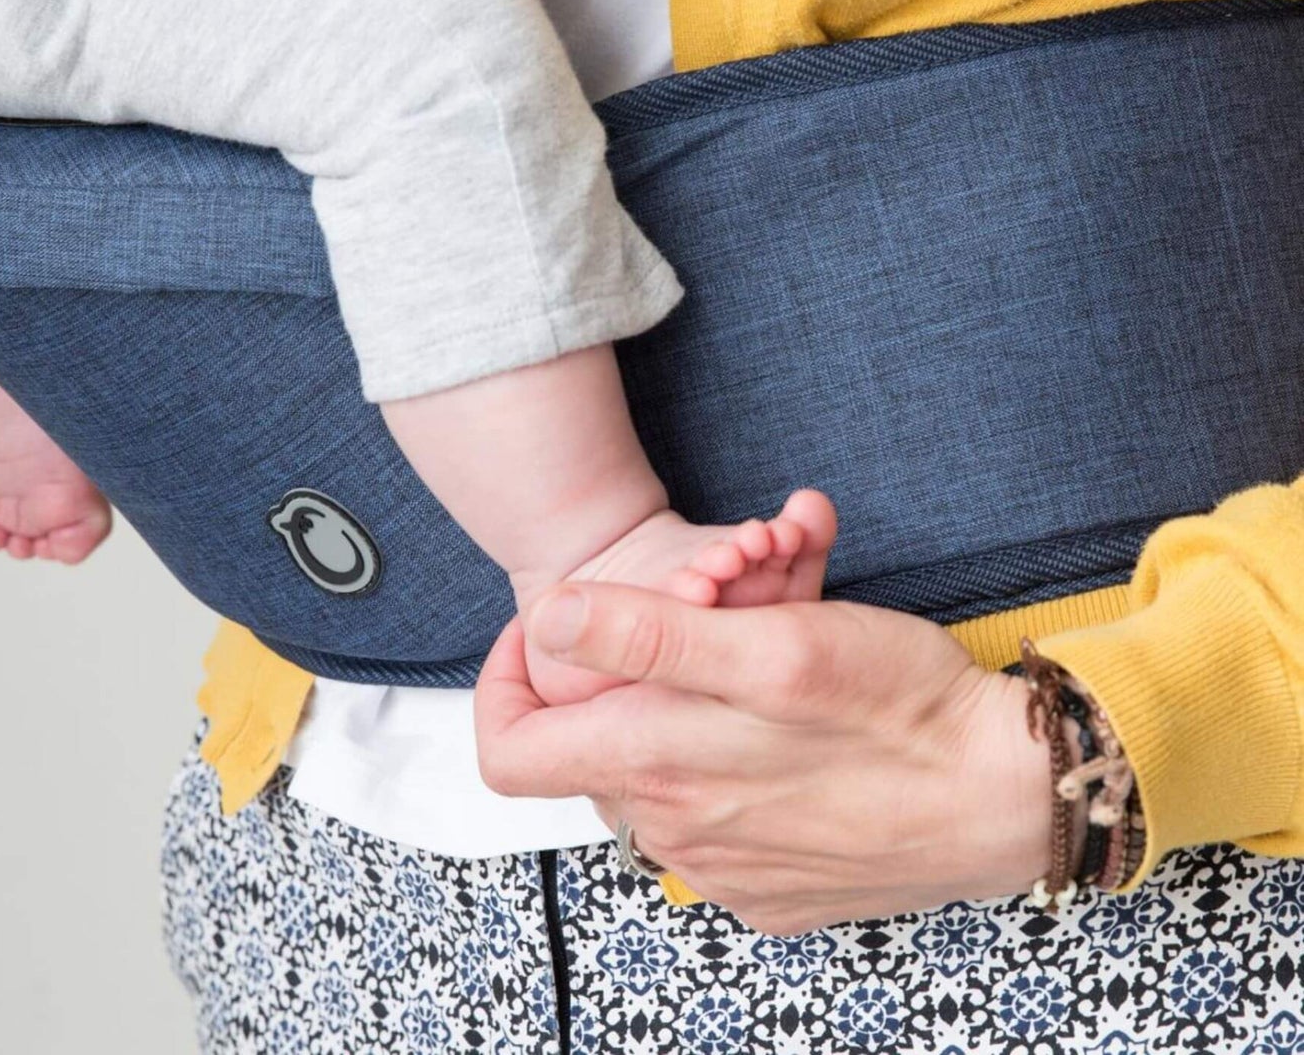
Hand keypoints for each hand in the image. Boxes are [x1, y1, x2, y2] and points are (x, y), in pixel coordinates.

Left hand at [475, 584, 1055, 934]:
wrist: (1008, 796)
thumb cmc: (895, 706)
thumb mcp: (769, 644)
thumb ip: (644, 636)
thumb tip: (549, 619)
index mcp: (655, 765)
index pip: (507, 753)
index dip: (502, 684)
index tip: (551, 631)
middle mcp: (674, 834)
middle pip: (589, 758)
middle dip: (620, 685)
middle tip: (689, 622)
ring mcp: (725, 874)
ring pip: (655, 786)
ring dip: (680, 723)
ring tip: (747, 665)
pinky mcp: (775, 892)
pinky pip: (712, 828)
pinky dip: (726, 774)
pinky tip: (784, 735)